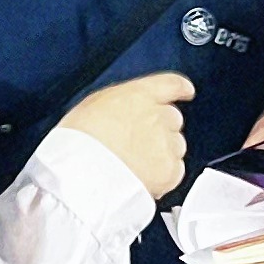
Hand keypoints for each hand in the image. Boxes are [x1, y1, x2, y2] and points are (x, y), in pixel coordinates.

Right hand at [63, 70, 192, 203]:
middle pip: (173, 118)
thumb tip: (120, 110)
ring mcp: (166, 144)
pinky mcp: (169, 171)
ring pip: (176, 146)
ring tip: (134, 166)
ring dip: (162, 154)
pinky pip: (175, 172)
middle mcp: (157, 116)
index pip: (171, 84)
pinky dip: (163, 177)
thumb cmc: (78, 143)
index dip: (180, 88)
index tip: (185, 90)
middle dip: (161, 129)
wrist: (82, 176)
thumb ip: (117, 104)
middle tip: (138, 143)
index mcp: (137, 95)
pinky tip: (142, 179)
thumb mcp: (91, 106)